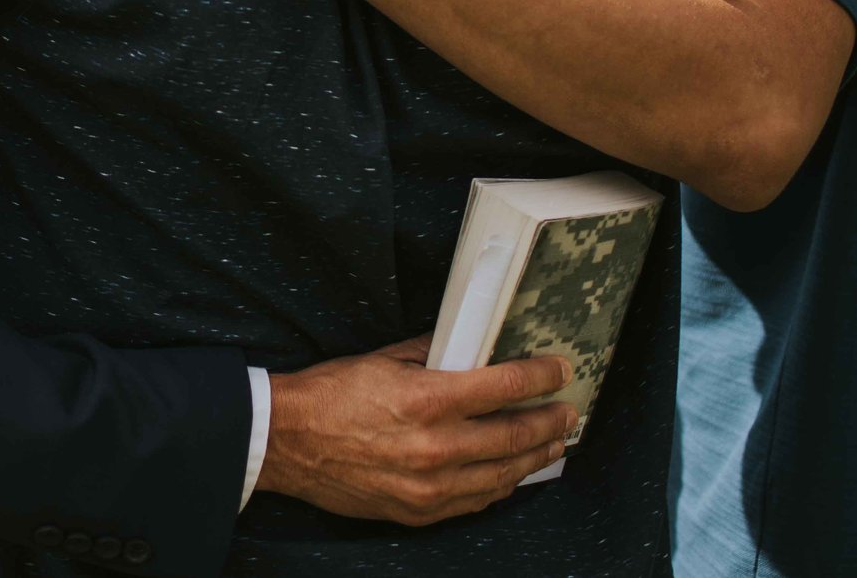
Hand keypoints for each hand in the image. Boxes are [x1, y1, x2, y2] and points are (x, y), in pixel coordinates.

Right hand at [257, 341, 576, 524]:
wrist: (288, 442)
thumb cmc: (331, 395)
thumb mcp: (385, 359)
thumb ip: (434, 353)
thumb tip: (469, 346)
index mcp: (427, 399)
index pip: (506, 386)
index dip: (541, 376)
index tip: (559, 370)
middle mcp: (436, 447)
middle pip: (515, 435)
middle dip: (550, 421)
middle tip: (568, 412)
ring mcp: (429, 486)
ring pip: (503, 474)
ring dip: (535, 457)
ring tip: (554, 444)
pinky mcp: (419, 510)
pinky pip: (475, 501)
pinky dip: (501, 485)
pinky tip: (512, 473)